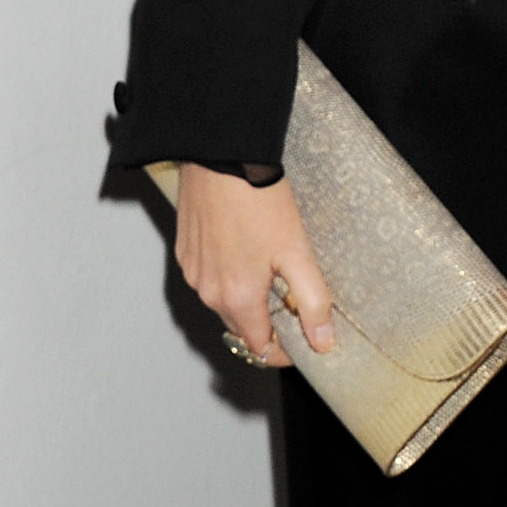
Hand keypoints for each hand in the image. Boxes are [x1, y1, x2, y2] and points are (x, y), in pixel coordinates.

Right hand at [175, 166, 334, 366]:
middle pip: (241, 326)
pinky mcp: (184, 251)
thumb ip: (312, 301)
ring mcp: (192, 272)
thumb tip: (322, 342)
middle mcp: (207, 292)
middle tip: (294, 296)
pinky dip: (228, 275)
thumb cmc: (259, 200)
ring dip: (247, 297)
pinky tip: (247, 249)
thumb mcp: (297, 252)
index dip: (285, 349)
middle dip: (268, 322)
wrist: (222, 157)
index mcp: (236, 298)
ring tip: (272, 268)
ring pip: (224, 301)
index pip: (259, 348)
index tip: (304, 337)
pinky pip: (209, 278)